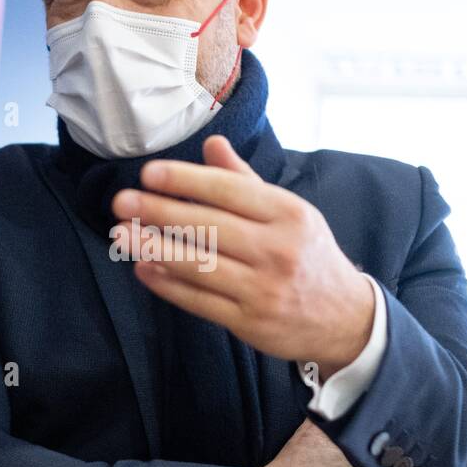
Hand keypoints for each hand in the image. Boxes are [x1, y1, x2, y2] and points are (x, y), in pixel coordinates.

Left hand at [111, 134, 374, 376]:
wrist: (344, 318)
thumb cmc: (308, 255)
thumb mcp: (289, 212)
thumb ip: (245, 180)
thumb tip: (212, 144)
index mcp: (288, 214)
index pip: (229, 191)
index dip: (186, 181)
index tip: (149, 173)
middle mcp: (278, 250)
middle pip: (209, 227)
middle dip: (160, 212)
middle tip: (121, 201)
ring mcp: (264, 289)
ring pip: (200, 266)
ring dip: (155, 249)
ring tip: (121, 236)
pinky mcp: (251, 322)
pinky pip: (201, 301)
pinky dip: (168, 285)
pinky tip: (143, 269)